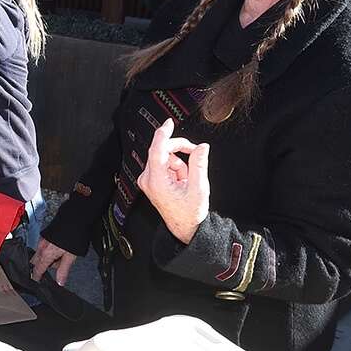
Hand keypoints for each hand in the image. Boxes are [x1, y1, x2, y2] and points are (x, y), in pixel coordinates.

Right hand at [31, 238, 79, 286]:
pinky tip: (60, 248)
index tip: (35, 281)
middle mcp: (41, 247)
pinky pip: (43, 246)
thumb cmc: (73, 236)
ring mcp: (42, 240)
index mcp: (46, 254)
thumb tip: (59, 282)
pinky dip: (49, 250)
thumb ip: (63, 271)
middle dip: (44, 266)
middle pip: (37, 262)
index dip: (36, 277)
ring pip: (41, 254)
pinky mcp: (45, 235)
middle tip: (58, 265)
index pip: (38, 269)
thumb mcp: (70, 257)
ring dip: (48, 257)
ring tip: (64, 254)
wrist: (74, 219)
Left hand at [136, 118, 210, 243]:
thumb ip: (199, 164)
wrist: (184, 227)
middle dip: (181, 151)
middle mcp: (148, 179)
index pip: (156, 150)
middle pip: (162, 151)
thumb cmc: (190, 212)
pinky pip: (165, 165)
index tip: (169, 123)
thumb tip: (202, 147)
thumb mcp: (199, 188)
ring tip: (187, 180)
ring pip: (166, 157)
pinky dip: (176, 168)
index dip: (163, 134)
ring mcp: (148, 180)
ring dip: (180, 164)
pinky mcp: (151, 180)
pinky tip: (181, 181)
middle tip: (197, 153)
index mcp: (157, 181)